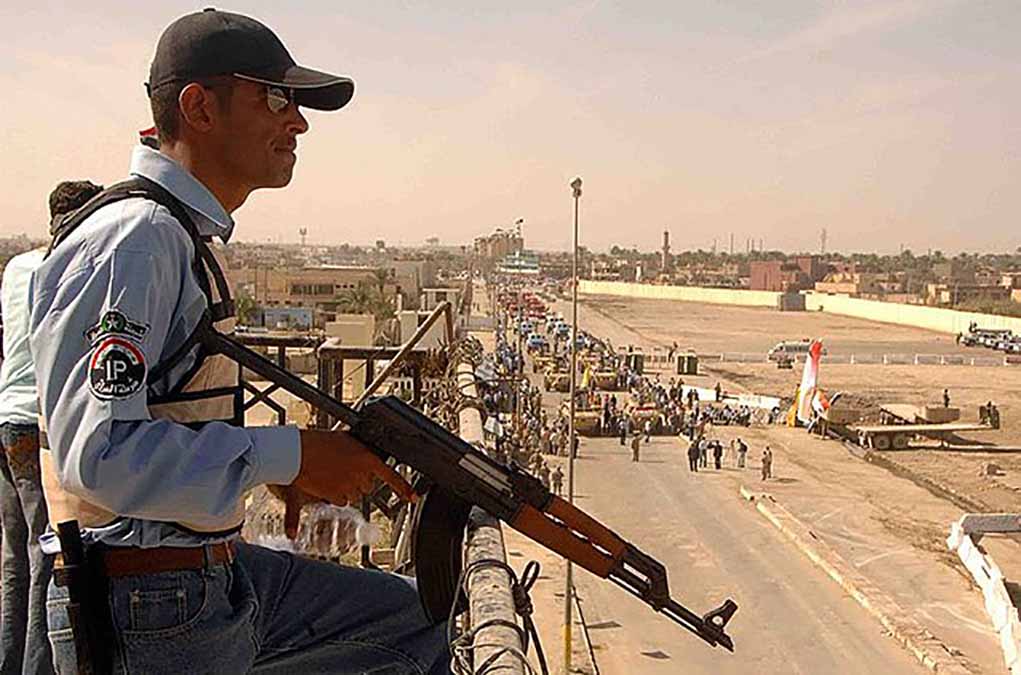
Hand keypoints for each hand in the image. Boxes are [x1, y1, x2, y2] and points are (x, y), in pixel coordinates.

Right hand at [269, 430, 414, 538]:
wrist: (297, 452)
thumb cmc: (317, 442)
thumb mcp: (344, 441)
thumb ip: (358, 452)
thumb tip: (363, 459)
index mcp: (367, 457)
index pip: (391, 475)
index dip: (404, 488)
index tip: (413, 498)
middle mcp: (361, 474)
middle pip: (368, 485)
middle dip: (358, 479)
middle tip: (341, 468)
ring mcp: (349, 486)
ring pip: (354, 494)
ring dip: (346, 487)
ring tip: (330, 473)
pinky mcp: (336, 496)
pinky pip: (341, 501)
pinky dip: (335, 495)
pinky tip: (325, 483)